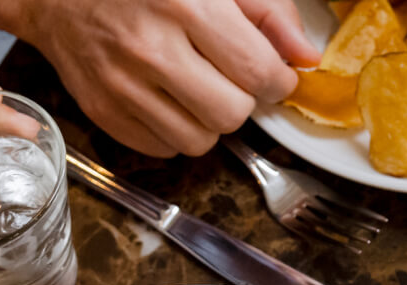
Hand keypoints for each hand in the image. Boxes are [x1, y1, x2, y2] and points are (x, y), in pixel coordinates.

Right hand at [13, 0, 319, 156]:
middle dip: (243, 101)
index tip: (272, 73)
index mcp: (186, 5)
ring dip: (210, 121)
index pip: (258, 72)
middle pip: (232, 114)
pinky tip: (169, 98)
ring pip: (200, 141)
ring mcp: (121, 84)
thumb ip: (267, 11)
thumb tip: (306, 57)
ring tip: (199, 88)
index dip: (277, 80)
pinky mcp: (101, 110)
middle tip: (232, 80)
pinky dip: (176, 131)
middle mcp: (151, 48)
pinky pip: (163, 149)